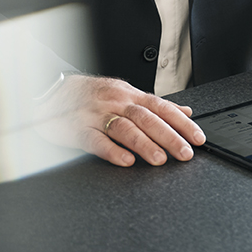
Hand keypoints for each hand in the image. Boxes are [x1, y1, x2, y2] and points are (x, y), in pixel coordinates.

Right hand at [34, 75, 204, 167]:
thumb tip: (184, 110)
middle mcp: (116, 103)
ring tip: (160, 159)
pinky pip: (96, 140)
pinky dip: (112, 151)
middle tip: (185, 153)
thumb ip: (154, 105)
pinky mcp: (78, 129)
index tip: (197, 137)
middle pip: (147, 118)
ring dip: (145, 144)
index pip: (162, 107)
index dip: (182, 123)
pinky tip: (126, 161)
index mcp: (130, 95)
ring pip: (125, 129)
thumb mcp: (126, 93)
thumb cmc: (92, 94)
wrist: (53, 91)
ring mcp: (97, 115)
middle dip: (169, 136)